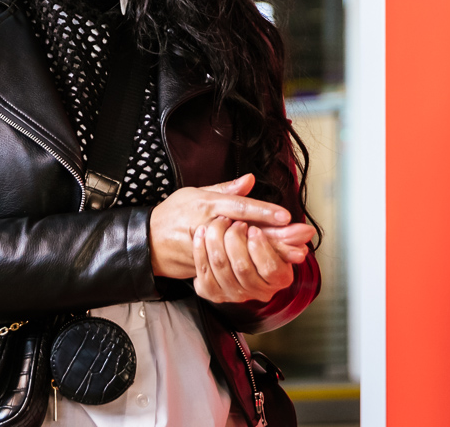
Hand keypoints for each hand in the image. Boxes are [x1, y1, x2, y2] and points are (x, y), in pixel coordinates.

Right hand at [149, 174, 292, 279]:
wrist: (148, 240)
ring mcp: (208, 248)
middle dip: (277, 236)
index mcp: (207, 205)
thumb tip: (249, 180)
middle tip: (300, 238)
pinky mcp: (205, 265)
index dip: (263, 211)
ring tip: (294, 253)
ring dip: (270, 253)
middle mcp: (209, 226)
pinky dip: (254, 268)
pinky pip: (233, 267)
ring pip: (243, 252)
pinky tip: (270, 269)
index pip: (239, 206)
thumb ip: (225, 189)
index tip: (285, 216)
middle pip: (247, 231)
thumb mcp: (195, 193)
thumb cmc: (173, 213)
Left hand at [192, 218, 307, 304]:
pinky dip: (200, 248)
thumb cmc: (252, 240)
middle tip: (233, 222)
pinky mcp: (211, 292)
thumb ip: (286, 233)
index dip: (261, 248)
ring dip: (216, 239)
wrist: (225, 251)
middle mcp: (257, 291)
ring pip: (221, 265)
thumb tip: (307, 232)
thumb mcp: (270, 234)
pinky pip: (203, 270)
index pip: (271, 269)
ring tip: (217, 222)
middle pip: (243, 267)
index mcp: (277, 279)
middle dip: (235, 239)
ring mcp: (233, 294)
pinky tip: (202, 232)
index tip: (253, 229)